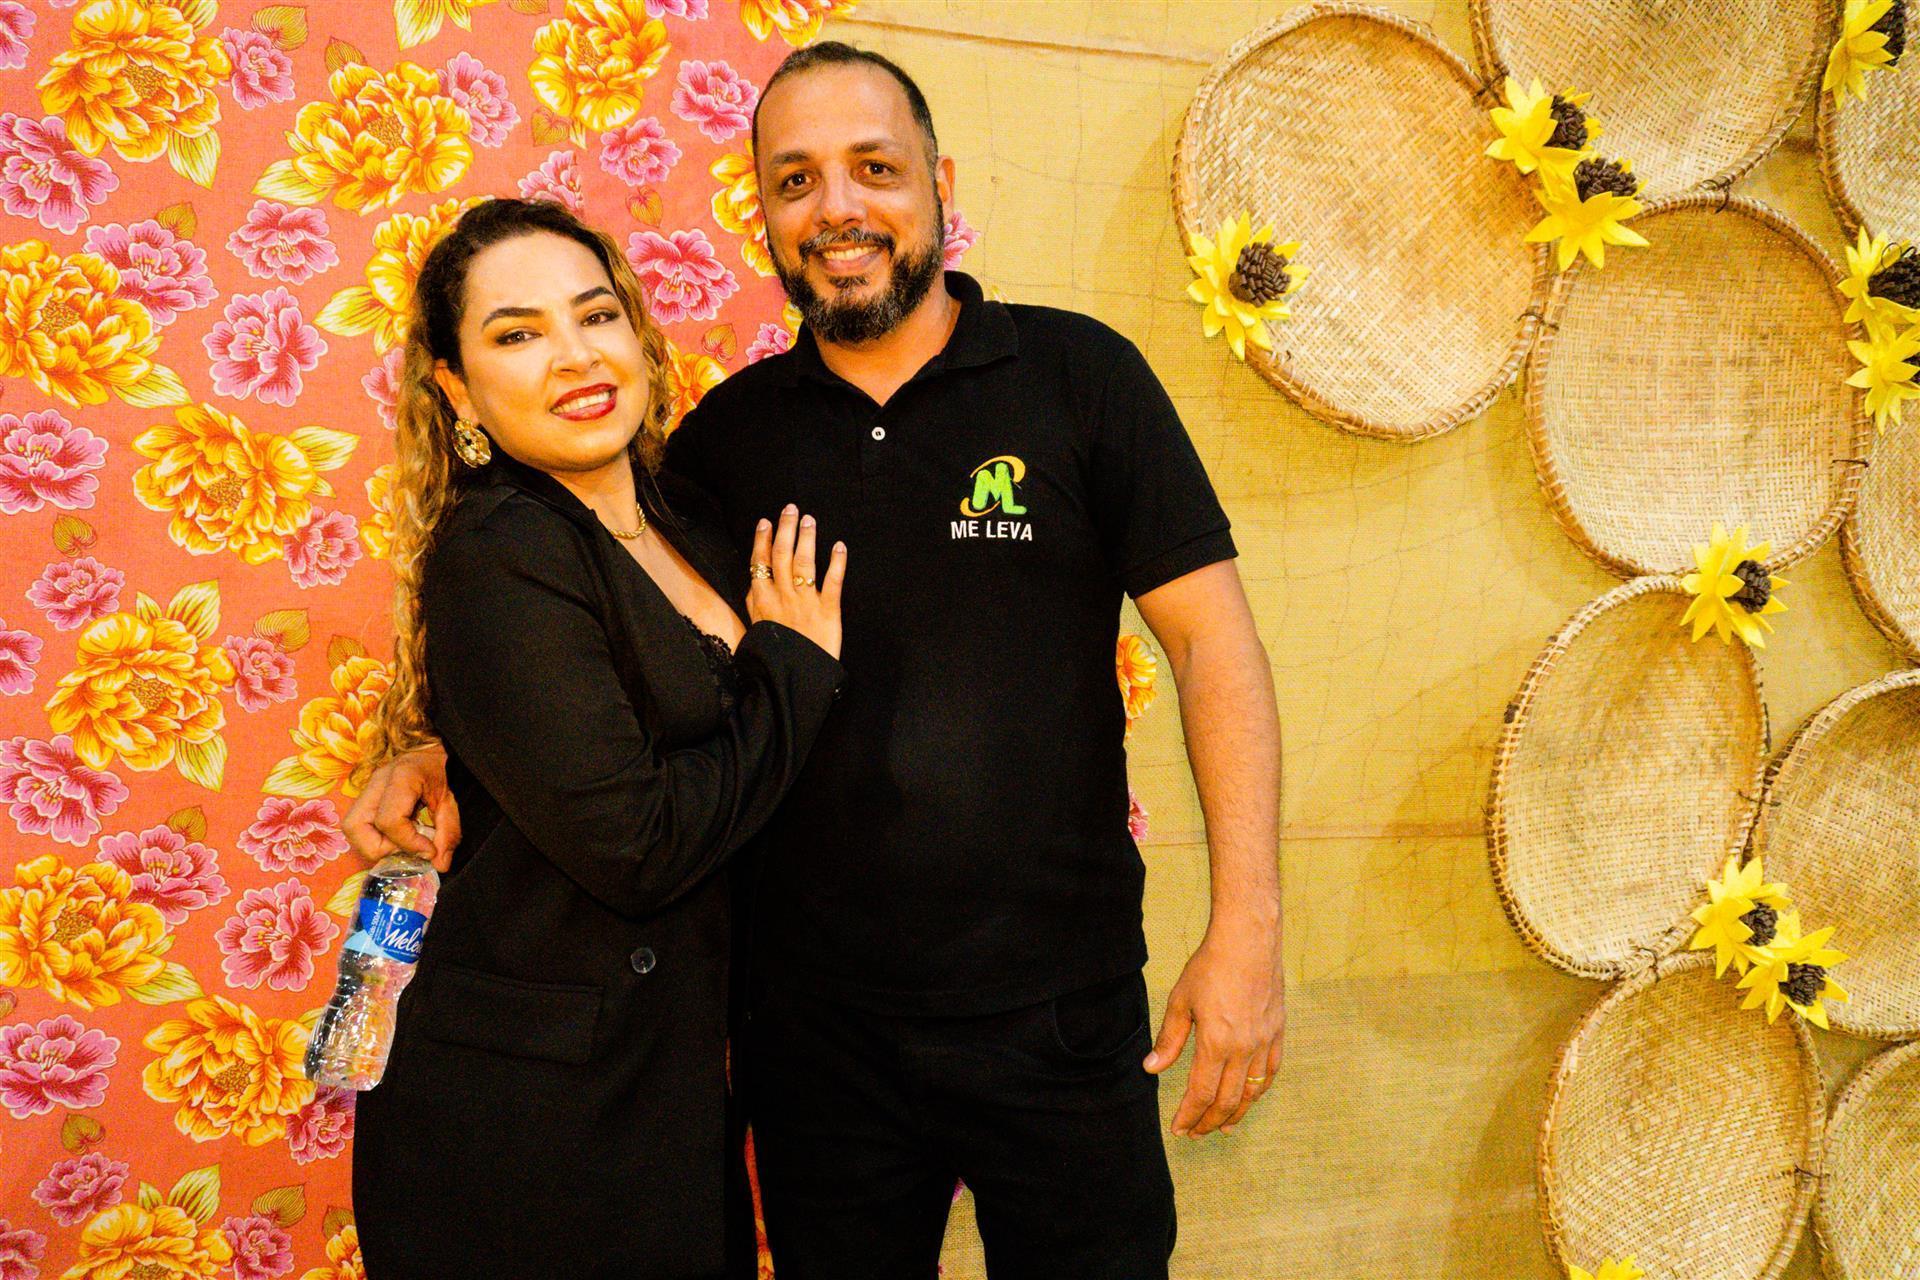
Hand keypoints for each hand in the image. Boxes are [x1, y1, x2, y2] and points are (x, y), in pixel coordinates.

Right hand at [342, 745, 461, 871]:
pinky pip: (358, 826)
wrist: (435, 750)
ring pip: (350, 828)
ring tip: (401, 844)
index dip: (407, 843)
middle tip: (406, 849)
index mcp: (402, 777)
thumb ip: (448, 833)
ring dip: (373, 846)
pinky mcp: (366, 797)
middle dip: (379, 849)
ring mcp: (367, 788)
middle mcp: (377, 782)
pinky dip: (374, 839)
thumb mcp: (452, 802)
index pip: (389, 820)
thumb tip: (438, 865)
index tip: (428, 851)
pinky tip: (397, 837)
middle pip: (354, 827)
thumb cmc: (444, 771)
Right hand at [747, 504, 845, 659]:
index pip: (761, 564)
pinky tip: (839, 546)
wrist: (793, 680)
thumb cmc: (776, 656)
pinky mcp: (828, 612)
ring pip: (804, 564)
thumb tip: (754, 582)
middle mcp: (782, 597)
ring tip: (810, 519)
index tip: (766, 522)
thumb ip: (755, 603)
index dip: (763, 540)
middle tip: (791, 508)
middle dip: (786, 529)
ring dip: (807, 539)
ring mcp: (805, 603)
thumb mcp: (756, 628)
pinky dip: (837, 563)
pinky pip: (832, 583)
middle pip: (782, 556)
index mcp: (763, 601)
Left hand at [1143, 924, 1285, 1137]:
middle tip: (1195, 1133)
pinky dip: (1258, 1093)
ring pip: (1251, 1093)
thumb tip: (1151, 1068)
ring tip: (1221, 1127)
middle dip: (1209, 1122)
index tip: (1178, 1129)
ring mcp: (1264, 1042)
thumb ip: (1168, 1040)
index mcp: (1216, 1043)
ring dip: (1234, 1114)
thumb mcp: (1180, 1002)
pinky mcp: (1277, 1033)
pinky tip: (1248, 1099)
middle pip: (1227, 1101)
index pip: (1201, 1094)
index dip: (1189, 1116)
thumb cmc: (1211, 966)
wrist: (1249, 940)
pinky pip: (1270, 1074)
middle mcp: (1244, 1049)